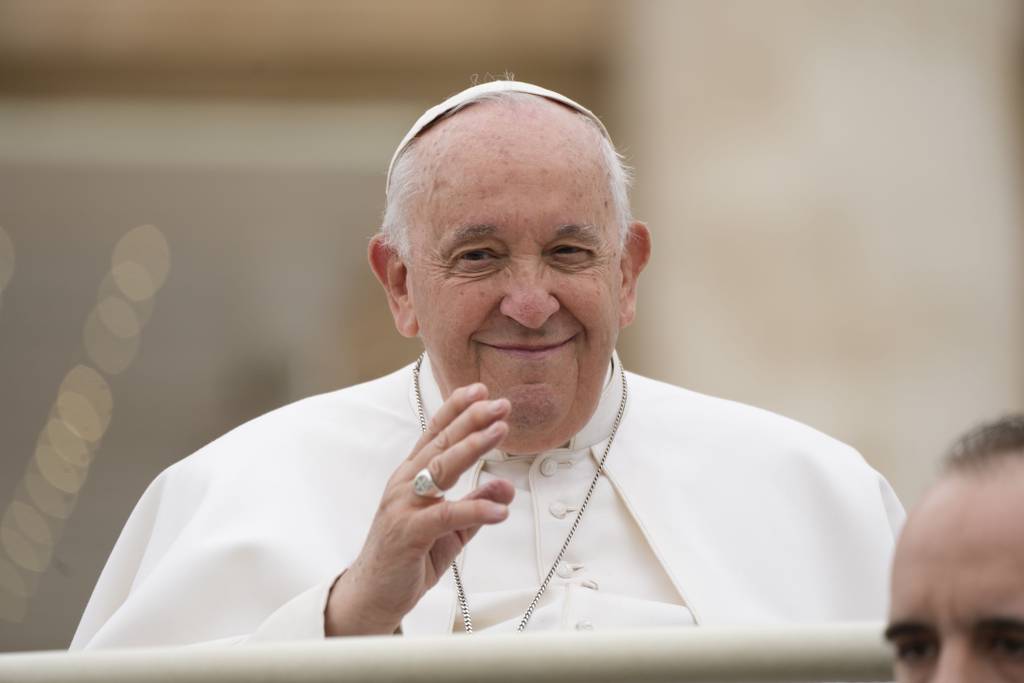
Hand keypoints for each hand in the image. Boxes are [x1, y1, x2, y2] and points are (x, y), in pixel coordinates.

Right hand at [325, 382, 513, 635]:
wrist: (374, 594)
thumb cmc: (409, 556)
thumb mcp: (451, 527)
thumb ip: (476, 505)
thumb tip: (506, 487)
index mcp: (412, 476)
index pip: (435, 434)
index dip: (456, 410)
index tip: (480, 390)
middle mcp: (405, 483)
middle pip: (441, 443)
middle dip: (472, 420)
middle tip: (499, 404)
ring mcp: (404, 506)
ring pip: (441, 468)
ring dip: (473, 447)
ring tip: (500, 432)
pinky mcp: (408, 533)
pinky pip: (446, 516)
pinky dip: (475, 510)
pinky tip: (501, 509)